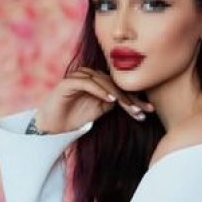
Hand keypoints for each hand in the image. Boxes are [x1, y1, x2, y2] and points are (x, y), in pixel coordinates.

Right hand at [34, 68, 154, 133]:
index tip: (148, 111)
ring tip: (130, 107)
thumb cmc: (76, 118)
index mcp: (98, 80)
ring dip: (118, 95)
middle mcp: (90, 75)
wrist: (53, 126)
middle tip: (142, 111)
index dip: (135, 99)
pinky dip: (100, 91)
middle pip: (114, 84)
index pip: (120, 88)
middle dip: (130, 99)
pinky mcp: (69, 81)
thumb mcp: (100, 110)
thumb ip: (113, 102)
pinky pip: (88, 83)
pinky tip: (111, 101)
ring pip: (103, 83)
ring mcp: (79, 76)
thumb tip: (131, 99)